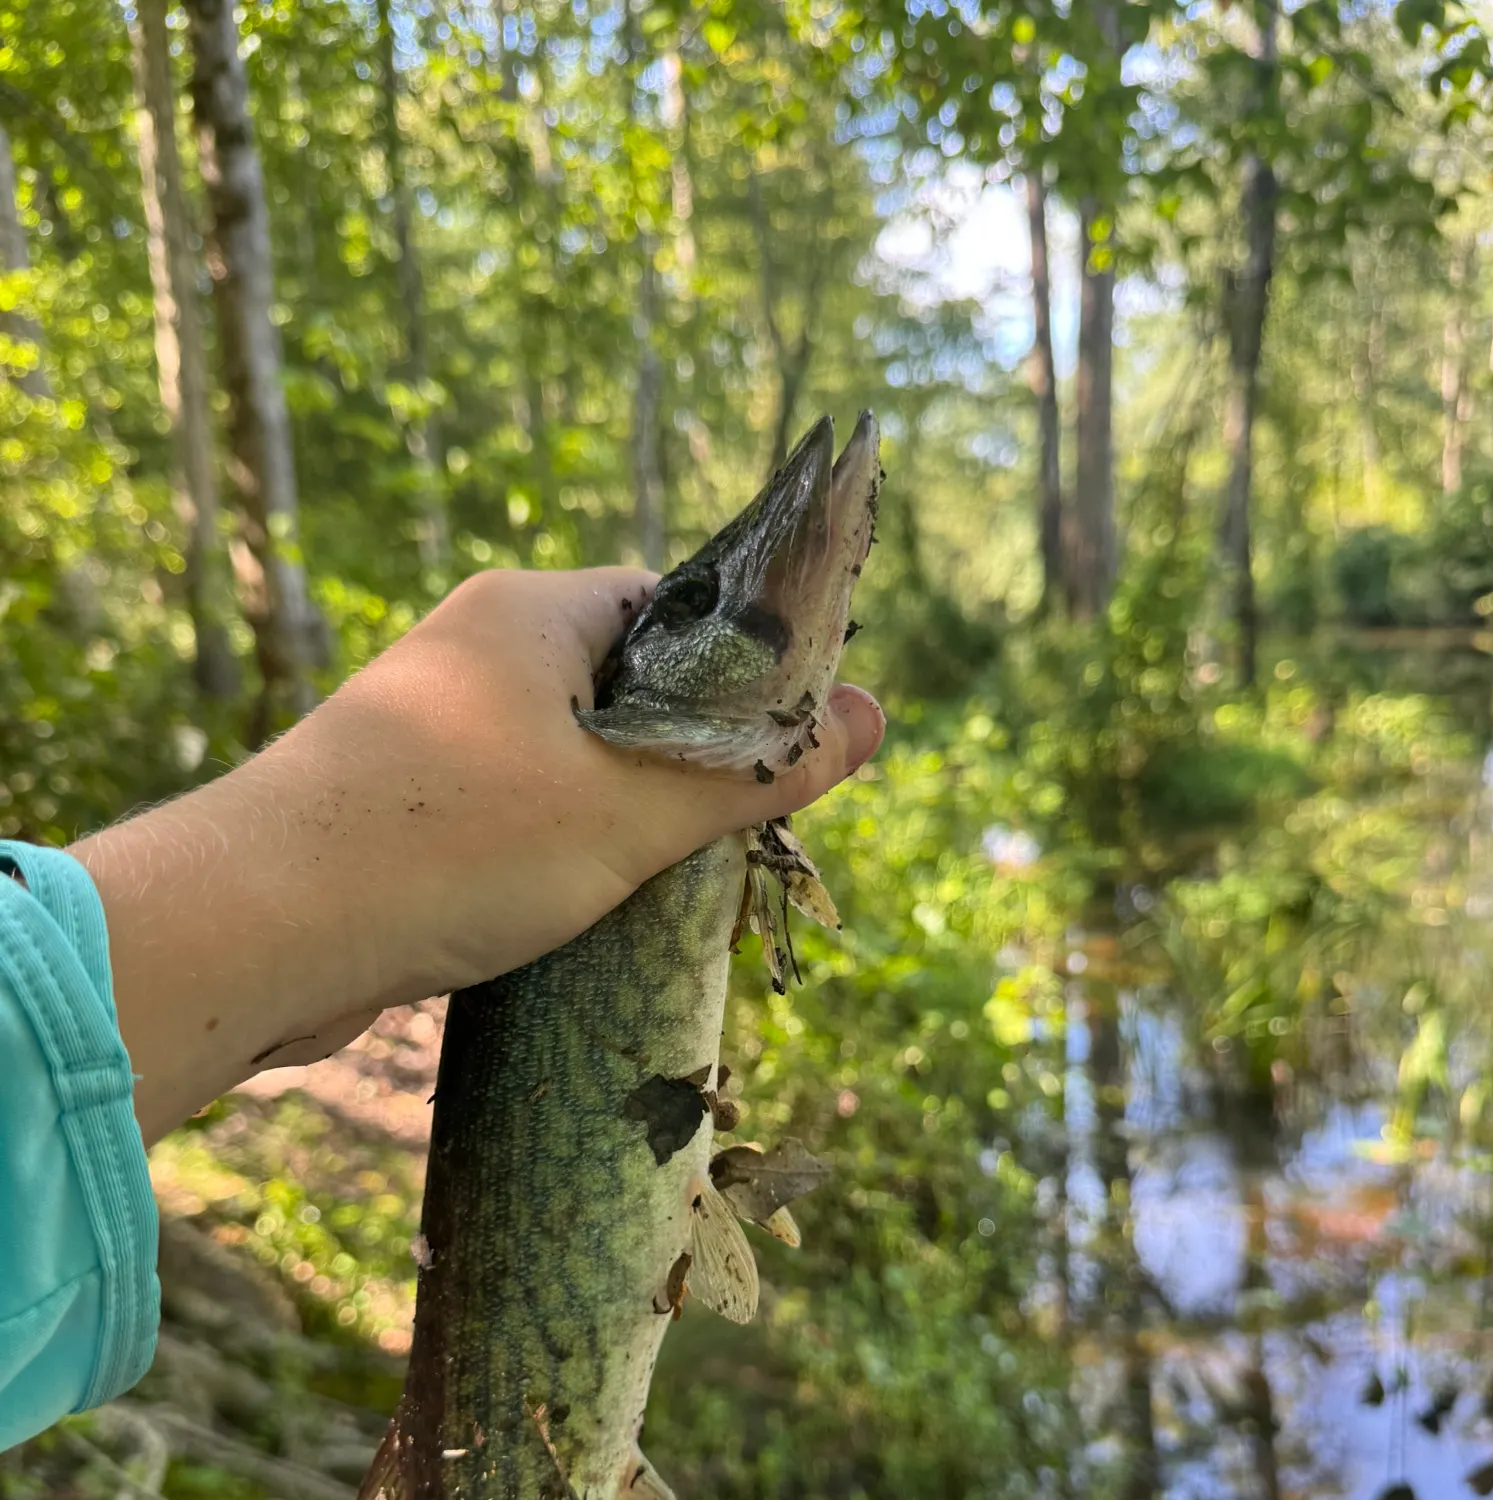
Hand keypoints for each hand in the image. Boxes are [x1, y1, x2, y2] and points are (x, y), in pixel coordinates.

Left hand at [72, 566, 883, 1143]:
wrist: (253, 931)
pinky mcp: (403, 797)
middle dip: (686, 757)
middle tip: (737, 831)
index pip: (674, 609)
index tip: (782, 747)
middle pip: (628, 686)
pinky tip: (586, 905)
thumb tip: (876, 715)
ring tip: (667, 879)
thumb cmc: (452, 845)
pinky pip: (514, 803)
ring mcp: (433, 724)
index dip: (741, 674)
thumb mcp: (632, 809)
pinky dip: (559, 845)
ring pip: (570, 754)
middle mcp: (478, 648)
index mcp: (532, 608)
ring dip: (622, 811)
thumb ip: (756, 766)